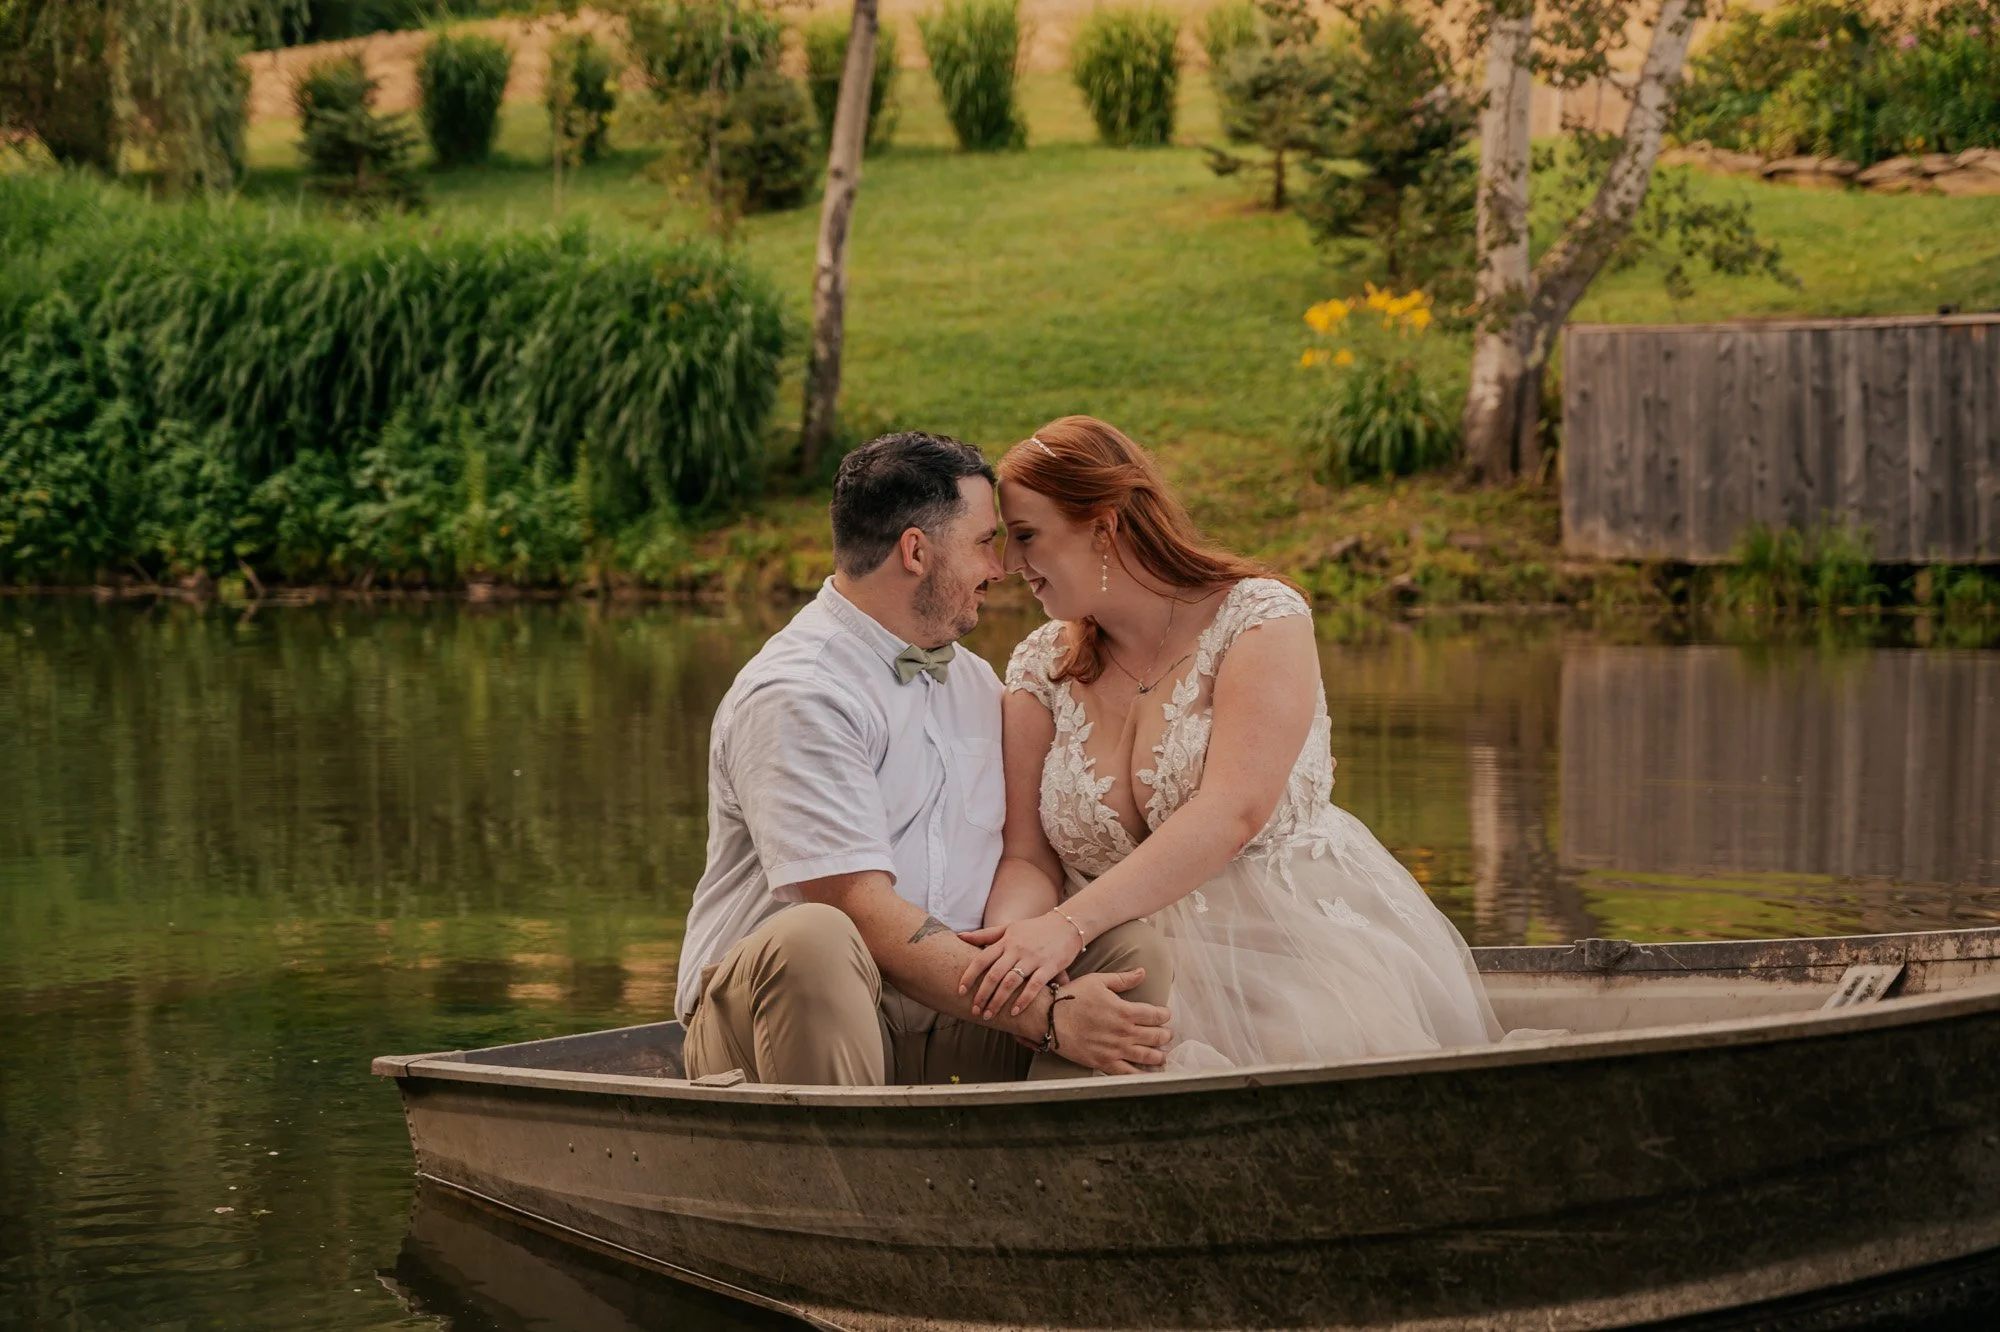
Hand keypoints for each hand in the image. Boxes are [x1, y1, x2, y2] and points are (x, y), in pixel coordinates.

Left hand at [957, 912, 1081, 1018]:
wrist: (1066, 924)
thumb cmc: (1035, 928)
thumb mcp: (1009, 928)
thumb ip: (985, 934)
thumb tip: (959, 936)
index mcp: (1005, 941)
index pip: (982, 959)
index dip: (969, 976)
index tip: (960, 991)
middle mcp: (1016, 950)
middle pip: (994, 974)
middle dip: (982, 994)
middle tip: (975, 1010)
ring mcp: (1033, 958)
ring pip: (1011, 982)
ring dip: (998, 1000)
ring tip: (989, 1015)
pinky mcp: (1049, 966)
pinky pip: (1034, 985)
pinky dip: (1023, 1000)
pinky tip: (1015, 1012)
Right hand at [1050, 969, 1172, 1074]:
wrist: (1049, 1019)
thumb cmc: (1072, 997)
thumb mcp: (1098, 981)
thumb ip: (1123, 979)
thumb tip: (1142, 972)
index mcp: (1124, 1011)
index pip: (1155, 1015)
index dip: (1164, 1015)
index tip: (1166, 1015)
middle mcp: (1124, 1032)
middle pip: (1155, 1037)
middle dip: (1165, 1035)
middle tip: (1167, 1035)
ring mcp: (1115, 1050)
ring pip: (1146, 1057)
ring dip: (1159, 1056)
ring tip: (1163, 1056)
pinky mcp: (1104, 1063)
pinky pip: (1128, 1073)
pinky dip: (1141, 1074)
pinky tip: (1148, 1074)